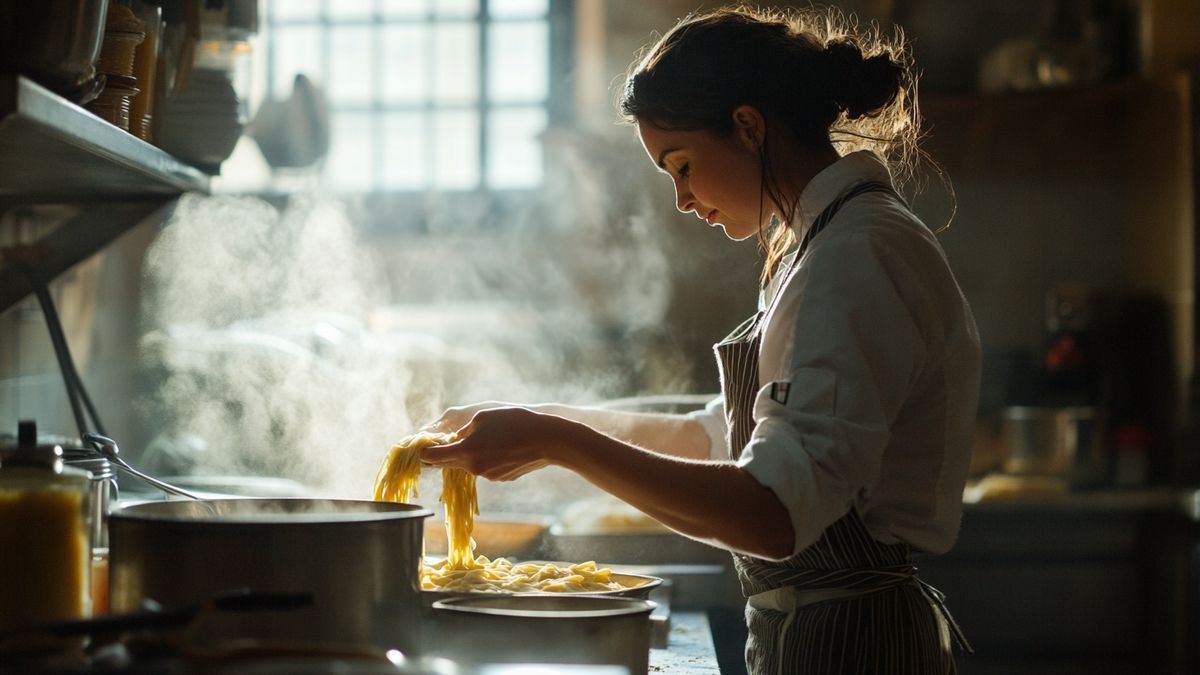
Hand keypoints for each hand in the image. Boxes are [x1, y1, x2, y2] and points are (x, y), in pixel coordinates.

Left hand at [420, 406, 574, 480]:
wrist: (547, 440)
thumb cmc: (514, 422)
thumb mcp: (484, 418)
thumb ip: (464, 431)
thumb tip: (455, 440)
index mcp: (466, 451)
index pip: (433, 458)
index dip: (424, 452)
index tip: (420, 448)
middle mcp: (474, 468)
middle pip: (448, 464)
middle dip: (445, 454)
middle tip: (445, 442)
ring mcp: (488, 476)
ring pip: (468, 465)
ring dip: (469, 455)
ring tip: (487, 439)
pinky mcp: (501, 479)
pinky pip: (485, 468)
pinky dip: (487, 460)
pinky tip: (503, 448)